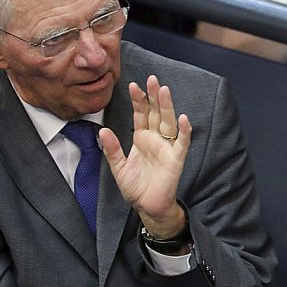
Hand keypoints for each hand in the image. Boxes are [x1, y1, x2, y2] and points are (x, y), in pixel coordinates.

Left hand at [99, 75, 191, 238]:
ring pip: (168, 122)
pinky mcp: (176, 159)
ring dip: (167, 106)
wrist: (147, 207)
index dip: (138, 100)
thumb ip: (112, 149)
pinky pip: (182, 142)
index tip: (132, 85)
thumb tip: (102, 130)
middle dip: (154, 96)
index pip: (141, 114)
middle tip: (152, 79)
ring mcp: (167, 147)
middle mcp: (155, 139)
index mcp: (141, 138)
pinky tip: (184, 119)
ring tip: (164, 90)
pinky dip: (184, 131)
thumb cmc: (135, 187)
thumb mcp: (118, 167)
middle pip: (156, 113)